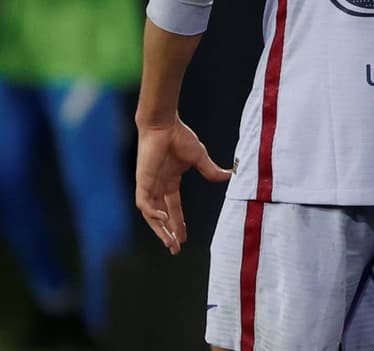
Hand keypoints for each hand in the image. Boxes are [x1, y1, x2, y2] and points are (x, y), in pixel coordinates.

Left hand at [135, 118, 231, 254]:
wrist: (164, 125)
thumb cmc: (179, 137)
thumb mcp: (199, 157)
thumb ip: (211, 170)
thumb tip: (229, 176)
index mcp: (170, 182)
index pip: (174, 208)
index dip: (179, 223)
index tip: (184, 238)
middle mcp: (158, 187)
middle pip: (162, 217)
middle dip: (168, 233)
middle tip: (175, 249)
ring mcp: (149, 185)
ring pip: (151, 215)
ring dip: (160, 229)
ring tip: (170, 242)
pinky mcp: (143, 181)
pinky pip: (144, 203)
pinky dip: (152, 214)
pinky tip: (163, 220)